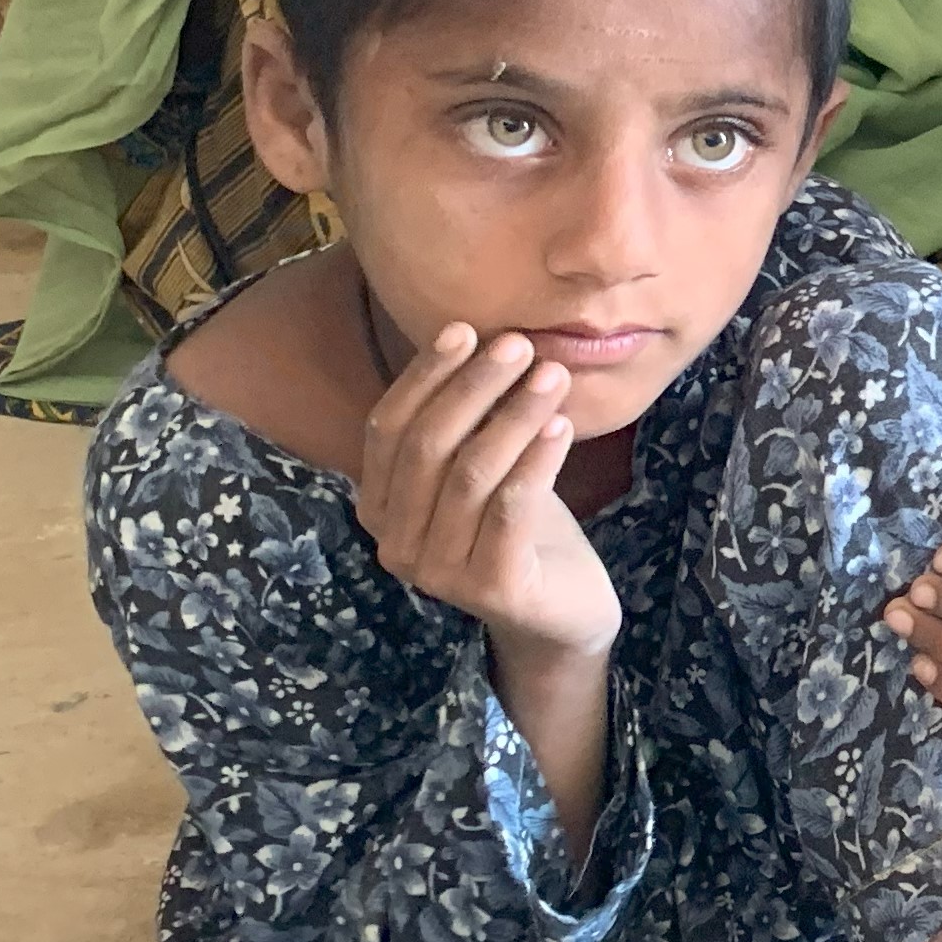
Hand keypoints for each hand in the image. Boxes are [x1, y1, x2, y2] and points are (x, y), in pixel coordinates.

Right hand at [356, 324, 620, 675]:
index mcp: (378, 506)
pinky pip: (510, 509)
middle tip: (519, 344)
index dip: (423, 377)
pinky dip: (536, 461)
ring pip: (471, 474)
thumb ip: (466, 423)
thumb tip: (478, 338)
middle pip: (427, 447)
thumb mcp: (483, 469)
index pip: (387, 429)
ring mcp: (437, 572)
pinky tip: (563, 428)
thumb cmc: (518, 528)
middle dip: (474, 387)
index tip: (464, 330)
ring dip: (514, 416)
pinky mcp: (490, 588)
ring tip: (554, 375)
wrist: (563, 611)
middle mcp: (395, 543)